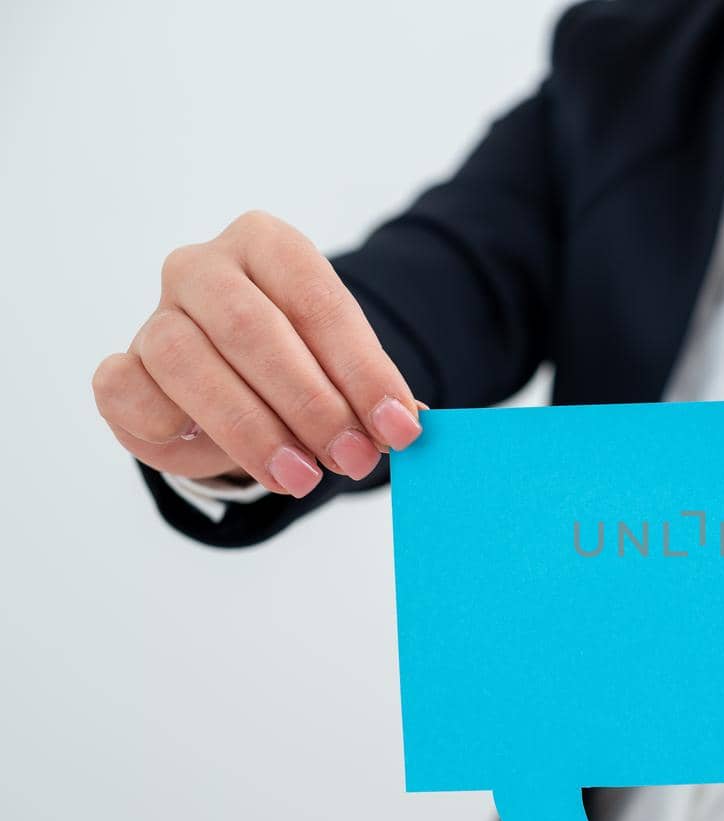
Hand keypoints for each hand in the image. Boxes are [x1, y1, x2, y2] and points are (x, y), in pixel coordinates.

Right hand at [91, 211, 422, 496]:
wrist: (230, 393)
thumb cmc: (296, 370)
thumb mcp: (342, 373)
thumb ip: (372, 393)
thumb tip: (409, 423)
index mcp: (269, 246)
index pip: (320, 302)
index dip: (363, 371)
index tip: (399, 428)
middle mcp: (203, 267)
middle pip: (252, 329)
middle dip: (311, 404)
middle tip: (354, 458)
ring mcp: (153, 314)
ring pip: (188, 362)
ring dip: (254, 430)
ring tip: (302, 476)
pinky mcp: (120, 368)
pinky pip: (134, 395)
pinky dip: (175, 431)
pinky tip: (212, 452)